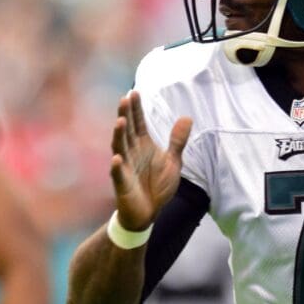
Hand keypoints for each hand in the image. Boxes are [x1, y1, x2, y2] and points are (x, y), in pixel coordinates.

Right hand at [110, 91, 192, 230]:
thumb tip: (187, 117)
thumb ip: (177, 140)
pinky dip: (116, 166)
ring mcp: (125, 167)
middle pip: (127, 131)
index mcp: (143, 145)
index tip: (134, 92)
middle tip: (125, 99)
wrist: (149, 212)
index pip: (139, 123)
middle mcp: (131, 152)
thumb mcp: (173, 161)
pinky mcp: (122, 184)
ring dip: (119, 135)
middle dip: (126, 115)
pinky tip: (116, 158)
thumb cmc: (158, 185)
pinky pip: (118, 174)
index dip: (136, 109)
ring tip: (120, 122)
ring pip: (119, 148)